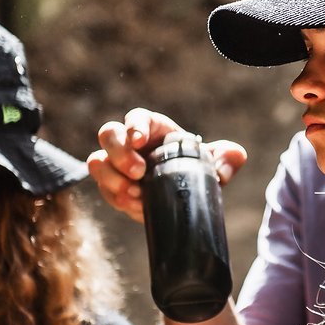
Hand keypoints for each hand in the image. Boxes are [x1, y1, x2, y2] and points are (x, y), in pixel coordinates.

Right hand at [86, 107, 246, 222]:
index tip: (139, 140)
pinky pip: (103, 189)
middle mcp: (130, 143)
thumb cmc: (197, 170)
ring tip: (136, 195)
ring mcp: (117, 165)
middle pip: (108, 134)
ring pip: (97, 162)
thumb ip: (228, 158)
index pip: (137, 118)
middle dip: (119, 153)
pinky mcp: (112, 187)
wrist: (185, 195)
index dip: (134, 126)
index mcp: (153, 129)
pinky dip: (116, 199)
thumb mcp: (217, 163)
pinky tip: (136, 207)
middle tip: (139, 173)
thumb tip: (227, 165)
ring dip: (111, 179)